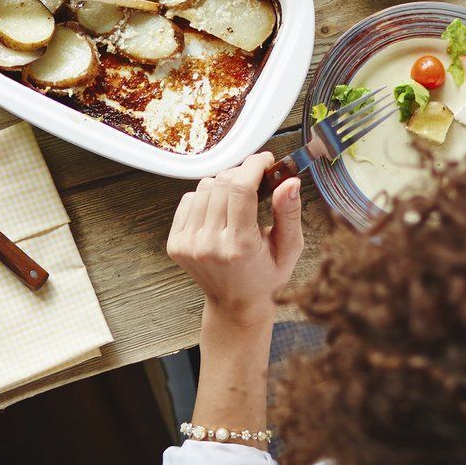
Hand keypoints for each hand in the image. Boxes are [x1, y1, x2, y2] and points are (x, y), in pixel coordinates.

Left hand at [166, 151, 302, 327]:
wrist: (236, 304)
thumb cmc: (266, 276)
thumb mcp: (289, 248)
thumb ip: (289, 213)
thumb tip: (290, 181)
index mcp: (239, 246)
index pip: (241, 188)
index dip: (254, 165)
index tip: (266, 160)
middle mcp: (209, 244)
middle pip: (221, 183)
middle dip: (242, 173)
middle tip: (256, 180)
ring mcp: (188, 244)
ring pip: (203, 187)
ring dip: (223, 185)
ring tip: (238, 201)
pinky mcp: (176, 243)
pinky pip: (188, 199)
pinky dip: (205, 198)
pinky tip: (219, 213)